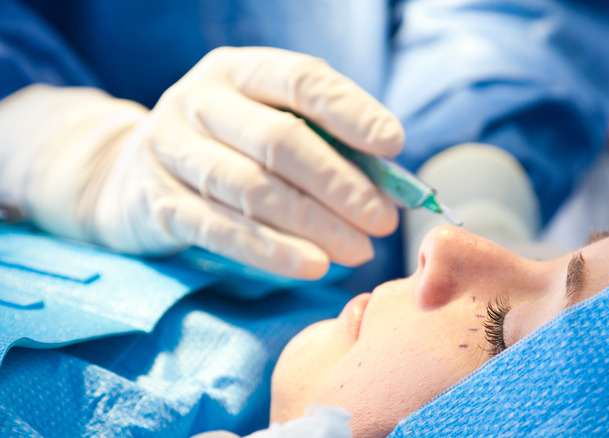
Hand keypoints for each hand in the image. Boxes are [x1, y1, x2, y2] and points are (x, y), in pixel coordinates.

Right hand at [0, 47, 402, 278]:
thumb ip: (324, 144)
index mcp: (239, 71)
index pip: (301, 81)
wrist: (130, 173)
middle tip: (382, 221)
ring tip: (358, 250)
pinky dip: (273, 251)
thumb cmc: (226, 147)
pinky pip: (222, 230)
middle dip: (340, 185)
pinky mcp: (158, 202)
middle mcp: (200, 101)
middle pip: (280, 142)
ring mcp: (172, 149)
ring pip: (253, 190)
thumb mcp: (269, 124)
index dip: (352, 113)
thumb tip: (389, 183)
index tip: (393, 146)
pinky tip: (313, 266)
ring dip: (315, 225)